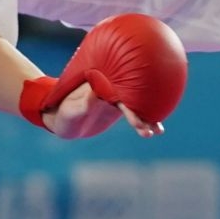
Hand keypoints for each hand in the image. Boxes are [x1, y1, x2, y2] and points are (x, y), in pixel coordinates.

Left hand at [42, 81, 164, 139]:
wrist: (61, 118)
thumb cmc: (63, 112)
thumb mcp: (72, 109)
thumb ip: (84, 102)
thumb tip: (95, 92)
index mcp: (103, 86)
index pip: (122, 89)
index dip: (134, 93)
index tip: (146, 101)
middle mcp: (112, 90)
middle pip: (133, 97)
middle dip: (144, 109)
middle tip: (153, 124)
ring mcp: (116, 99)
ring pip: (137, 106)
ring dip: (148, 118)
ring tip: (158, 131)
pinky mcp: (117, 109)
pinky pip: (134, 114)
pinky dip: (144, 121)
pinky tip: (154, 131)